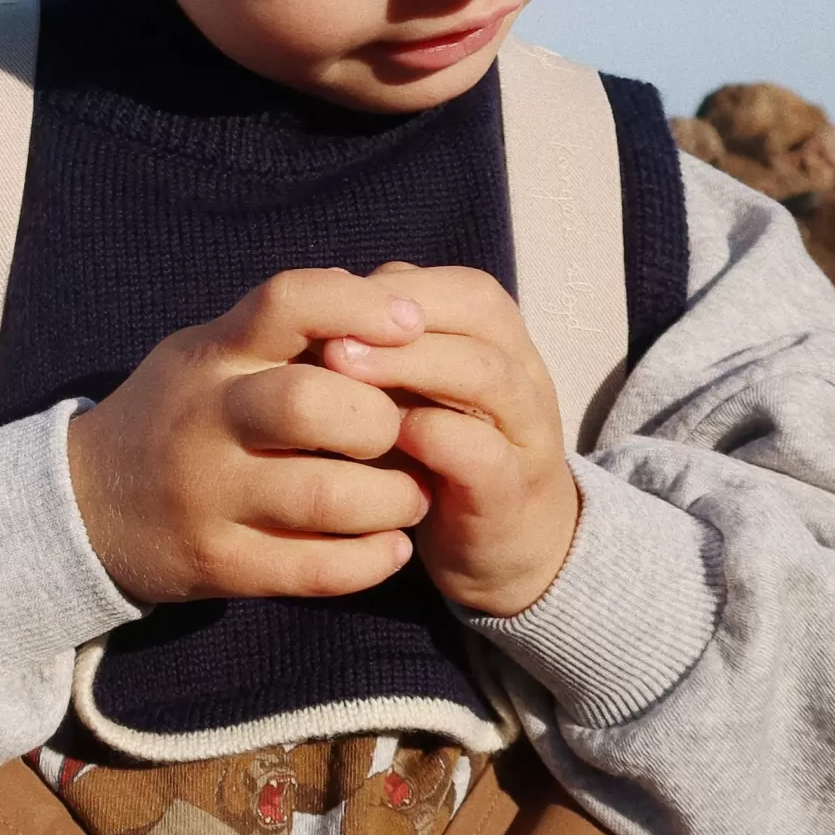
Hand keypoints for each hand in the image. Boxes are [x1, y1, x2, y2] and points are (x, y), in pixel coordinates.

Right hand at [66, 271, 434, 606]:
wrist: (85, 506)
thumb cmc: (179, 414)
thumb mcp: (211, 353)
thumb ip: (289, 330)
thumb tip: (395, 296)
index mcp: (214, 355)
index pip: (286, 303)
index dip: (357, 306)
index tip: (412, 324)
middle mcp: (207, 420)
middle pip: (310, 403)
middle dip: (380, 421)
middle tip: (401, 436)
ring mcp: (209, 497)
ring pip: (326, 497)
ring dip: (393, 499)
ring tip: (409, 497)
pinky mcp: (220, 564)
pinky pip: (315, 569)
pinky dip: (372, 561)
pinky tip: (391, 547)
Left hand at [321, 265, 579, 617]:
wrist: (502, 547)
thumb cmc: (436, 456)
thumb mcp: (405, 392)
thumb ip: (376, 349)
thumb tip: (309, 307)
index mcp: (496, 339)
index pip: (455, 286)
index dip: (388, 289)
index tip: (321, 306)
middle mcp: (521, 374)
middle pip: (477, 313)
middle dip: (395, 318)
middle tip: (325, 334)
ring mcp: (524, 434)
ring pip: (487, 375)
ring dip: (412, 365)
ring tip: (341, 370)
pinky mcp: (512, 495)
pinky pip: (485, 455)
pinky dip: (434, 439)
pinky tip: (385, 437)